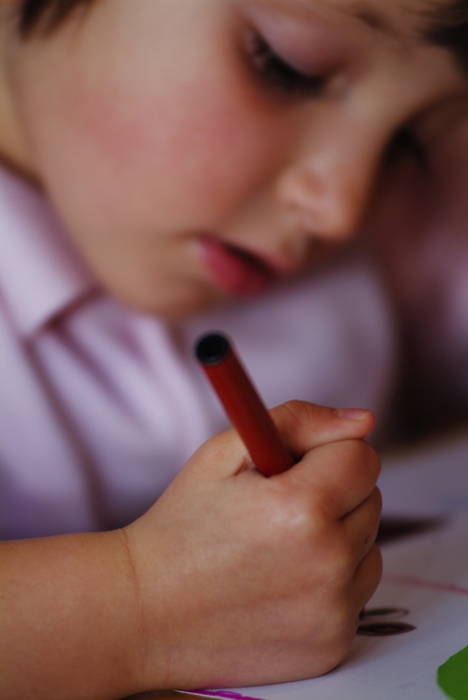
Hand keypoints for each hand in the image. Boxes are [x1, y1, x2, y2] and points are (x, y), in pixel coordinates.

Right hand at [125, 400, 381, 690]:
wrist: (147, 610)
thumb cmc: (183, 525)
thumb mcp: (224, 453)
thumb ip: (297, 422)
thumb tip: (363, 421)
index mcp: (300, 508)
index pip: (361, 457)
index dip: (324, 452)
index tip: (292, 466)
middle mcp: (326, 564)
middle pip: (370, 498)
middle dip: (332, 490)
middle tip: (277, 505)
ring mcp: (333, 612)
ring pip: (369, 543)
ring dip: (337, 534)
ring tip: (280, 544)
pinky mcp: (334, 644)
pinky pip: (359, 588)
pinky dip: (334, 577)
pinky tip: (285, 579)